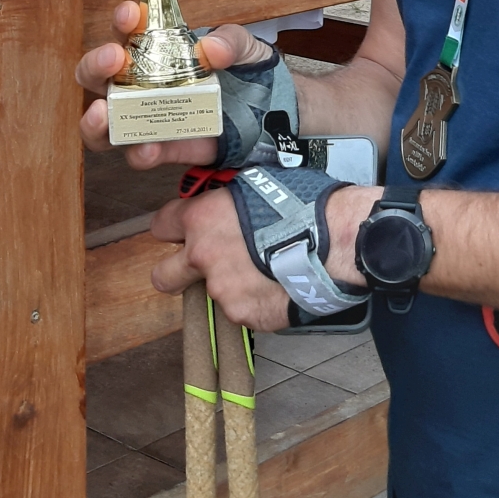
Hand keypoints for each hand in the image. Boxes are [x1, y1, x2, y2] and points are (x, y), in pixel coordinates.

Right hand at [76, 2, 271, 167]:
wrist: (269, 115)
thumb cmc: (246, 72)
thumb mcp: (245, 48)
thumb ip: (231, 42)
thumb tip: (211, 48)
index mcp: (155, 49)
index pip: (127, 30)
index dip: (122, 20)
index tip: (129, 13)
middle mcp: (140, 83)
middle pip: (98, 76)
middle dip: (96, 65)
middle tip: (112, 59)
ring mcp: (148, 118)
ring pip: (102, 123)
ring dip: (94, 120)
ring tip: (102, 113)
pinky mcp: (163, 148)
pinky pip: (140, 154)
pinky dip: (139, 152)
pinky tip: (147, 147)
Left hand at [149, 183, 380, 328]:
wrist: (336, 241)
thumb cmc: (304, 203)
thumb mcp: (258, 182)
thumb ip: (228, 200)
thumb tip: (224, 203)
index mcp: (202, 219)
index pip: (162, 225)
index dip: (175, 226)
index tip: (187, 229)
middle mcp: (203, 257)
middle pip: (163, 275)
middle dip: (177, 270)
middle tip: (205, 263)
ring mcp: (222, 291)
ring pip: (211, 292)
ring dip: (229, 283)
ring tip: (263, 270)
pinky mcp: (245, 315)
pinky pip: (241, 310)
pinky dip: (255, 300)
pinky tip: (278, 285)